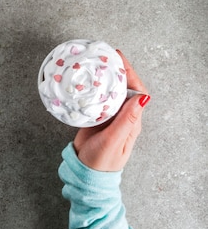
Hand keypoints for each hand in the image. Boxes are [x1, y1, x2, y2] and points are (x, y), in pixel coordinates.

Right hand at [72, 49, 149, 171]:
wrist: (86, 174)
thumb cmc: (101, 161)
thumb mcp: (114, 140)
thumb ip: (126, 120)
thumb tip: (143, 98)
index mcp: (131, 121)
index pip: (137, 92)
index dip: (130, 74)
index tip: (120, 60)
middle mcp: (122, 117)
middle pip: (125, 88)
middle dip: (118, 70)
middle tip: (107, 54)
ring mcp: (109, 117)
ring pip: (111, 92)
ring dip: (106, 76)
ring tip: (98, 62)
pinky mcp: (96, 118)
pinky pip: (98, 98)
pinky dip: (94, 87)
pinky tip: (87, 80)